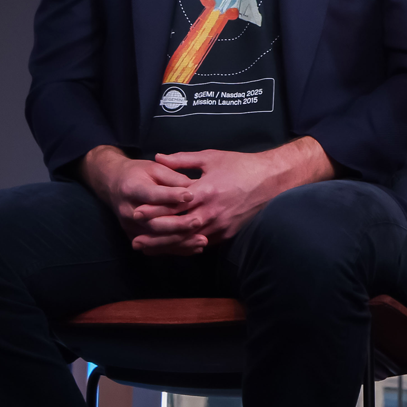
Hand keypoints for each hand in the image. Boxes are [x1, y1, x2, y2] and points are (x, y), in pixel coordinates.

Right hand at [80, 145, 206, 255]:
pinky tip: (195, 248)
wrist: (114, 185)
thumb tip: (194, 188)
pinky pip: (157, 248)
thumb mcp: (154, 167)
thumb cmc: (138, 173)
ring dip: (180, 242)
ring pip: (156, 240)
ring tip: (202, 240)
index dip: (171, 196)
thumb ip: (173, 177)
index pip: (152, 195)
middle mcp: (127, 211)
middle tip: (198, 221)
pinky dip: (176, 249)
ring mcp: (129, 227)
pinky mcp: (134, 237)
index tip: (191, 195)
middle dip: (177, 224)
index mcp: (131, 189)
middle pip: (153, 223)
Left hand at [154, 137, 334, 244]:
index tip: (137, 212)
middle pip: (177, 228)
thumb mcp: (210, 157)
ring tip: (148, 249)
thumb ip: (182, 160)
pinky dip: (186, 248)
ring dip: (167, 246)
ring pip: (188, 241)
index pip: (174, 204)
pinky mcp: (226, 234)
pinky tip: (172, 250)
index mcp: (205, 190)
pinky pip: (202, 244)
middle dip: (155, 235)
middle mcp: (211, 212)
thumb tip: (158, 157)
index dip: (154, 209)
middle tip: (135, 240)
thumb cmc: (240, 165)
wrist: (271, 180)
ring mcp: (219, 226)